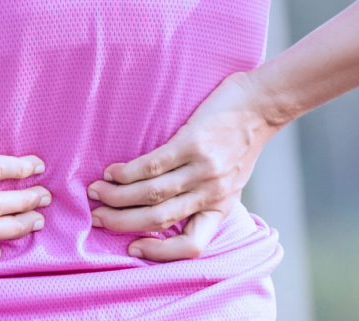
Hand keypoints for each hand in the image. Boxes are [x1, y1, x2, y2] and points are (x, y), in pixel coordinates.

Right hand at [86, 71, 283, 261]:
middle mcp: (211, 193)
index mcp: (220, 208)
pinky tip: (112, 172)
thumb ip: (202, 196)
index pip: (192, 244)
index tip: (133, 247)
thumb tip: (162, 209)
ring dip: (118, 197)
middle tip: (96, 218)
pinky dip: (127, 172)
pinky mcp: (194, 143)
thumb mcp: (230, 180)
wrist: (262, 105)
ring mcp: (203, 169)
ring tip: (96, 193)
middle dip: (122, 222)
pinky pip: (153, 165)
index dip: (160, 253)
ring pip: (152, 194)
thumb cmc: (241, 141)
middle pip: (159, 219)